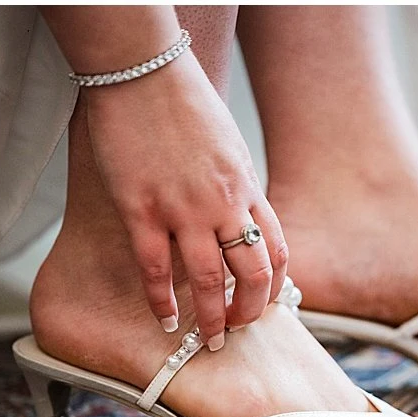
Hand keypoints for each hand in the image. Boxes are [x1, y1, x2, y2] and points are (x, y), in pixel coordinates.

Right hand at [78, 55, 288, 350]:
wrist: (145, 73)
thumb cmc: (185, 105)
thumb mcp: (230, 148)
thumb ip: (236, 186)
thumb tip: (239, 214)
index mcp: (248, 189)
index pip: (276, 250)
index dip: (276, 285)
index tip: (267, 305)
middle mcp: (223, 205)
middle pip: (251, 274)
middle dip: (250, 311)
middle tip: (239, 332)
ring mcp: (183, 209)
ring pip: (206, 280)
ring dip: (211, 318)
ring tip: (208, 342)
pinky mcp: (141, 209)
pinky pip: (155, 267)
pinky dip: (161, 300)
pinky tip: (164, 319)